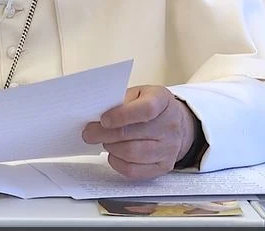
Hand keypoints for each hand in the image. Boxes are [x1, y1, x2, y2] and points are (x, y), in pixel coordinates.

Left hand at [81, 85, 196, 179]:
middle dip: (104, 134)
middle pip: (133, 134)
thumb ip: (120, 101)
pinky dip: (117, 163)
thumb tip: (96, 114)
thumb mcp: (138, 93)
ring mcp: (168, 148)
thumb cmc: (150, 106)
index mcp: (162, 100)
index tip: (103, 119)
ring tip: (104, 141)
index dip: (121, 115)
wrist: (175, 123)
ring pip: (131, 153)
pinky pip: (134, 170)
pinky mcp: (163, 166)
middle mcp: (169, 125)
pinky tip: (113, 154)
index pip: (146, 109)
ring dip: (111, 147)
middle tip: (89, 132)